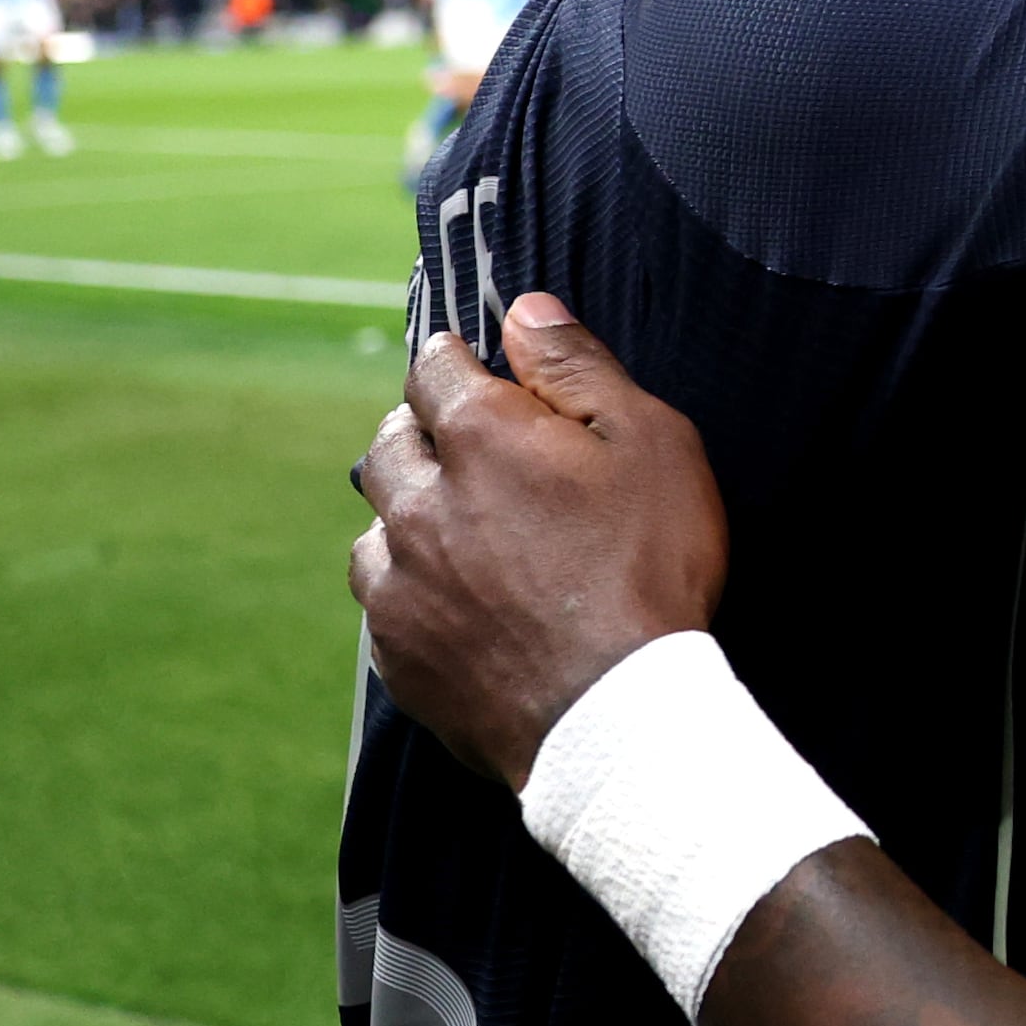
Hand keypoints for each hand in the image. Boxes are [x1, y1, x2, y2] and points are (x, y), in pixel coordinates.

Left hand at [349, 293, 729, 789]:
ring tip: (459, 530)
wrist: (616, 716)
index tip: (479, 371)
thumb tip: (525, 310)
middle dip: (424, 432)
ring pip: (377, 524)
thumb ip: (577, 367)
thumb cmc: (648, 567)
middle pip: (392, 442)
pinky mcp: (396, 651)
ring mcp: (399, 582)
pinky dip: (408, 586)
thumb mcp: (648, 442)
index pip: (435, 368)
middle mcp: (418, 501)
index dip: (459, 362)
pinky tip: (453, 598)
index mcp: (478, 436)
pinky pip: (382, 599)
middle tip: (470, 448)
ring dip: (408, 514)